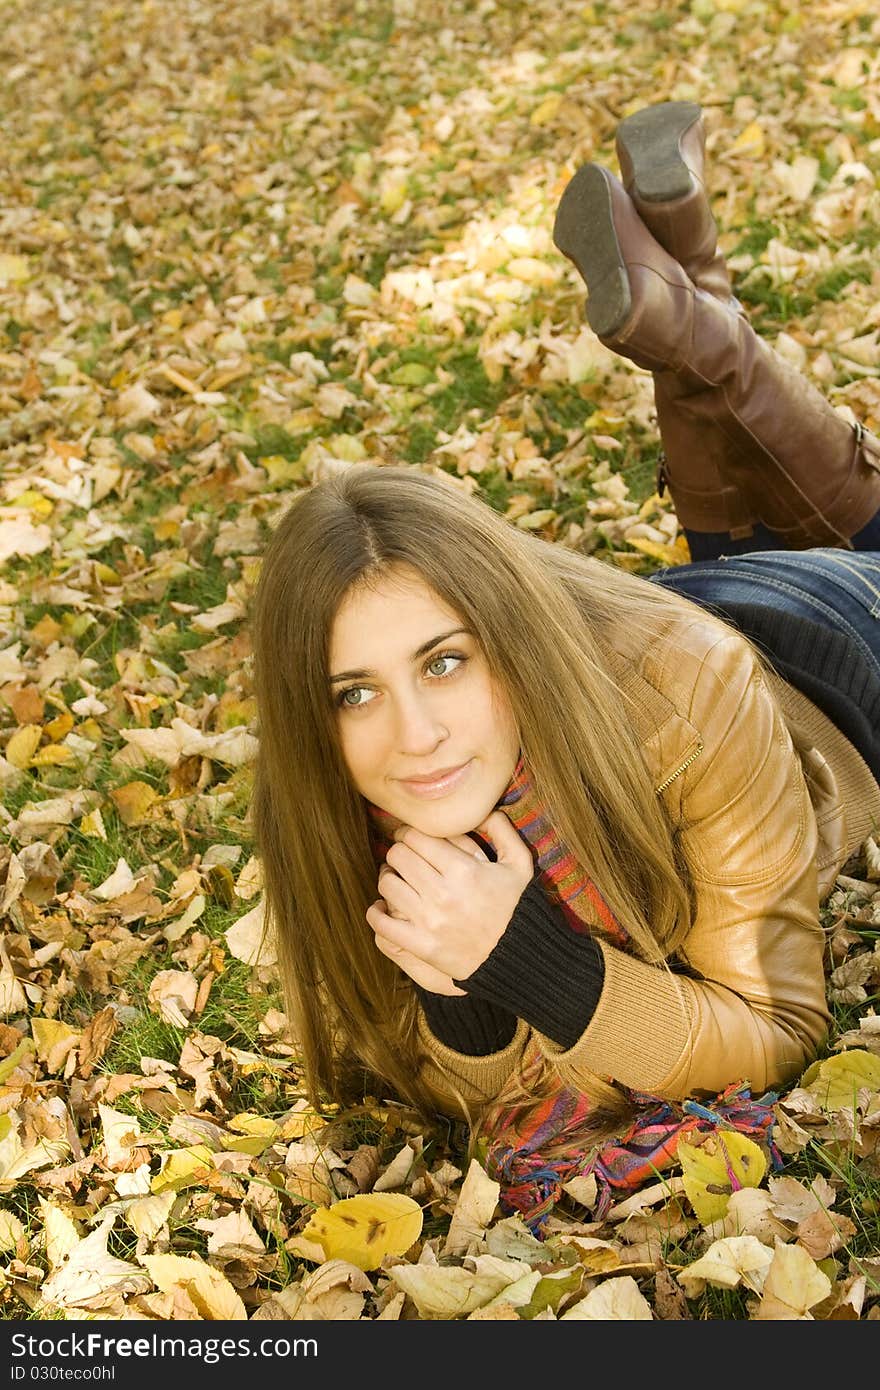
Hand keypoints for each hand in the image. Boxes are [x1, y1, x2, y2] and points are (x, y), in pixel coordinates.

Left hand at [366, 810, 534, 990]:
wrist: (518, 957)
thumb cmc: (517, 907)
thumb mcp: (519, 864)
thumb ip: (501, 830)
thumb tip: (480, 808)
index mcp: (463, 869)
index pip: (415, 837)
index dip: (408, 832)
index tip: (410, 837)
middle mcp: (442, 893)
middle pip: (397, 856)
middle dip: (398, 852)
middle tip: (404, 857)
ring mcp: (429, 921)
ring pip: (387, 885)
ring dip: (388, 878)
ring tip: (397, 880)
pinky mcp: (422, 946)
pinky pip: (381, 923)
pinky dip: (376, 912)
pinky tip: (383, 907)